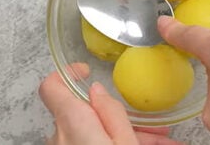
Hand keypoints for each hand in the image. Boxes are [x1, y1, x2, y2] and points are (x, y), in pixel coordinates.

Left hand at [39, 63, 182, 144]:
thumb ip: (111, 114)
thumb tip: (97, 92)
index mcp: (74, 124)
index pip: (53, 87)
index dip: (68, 74)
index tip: (88, 71)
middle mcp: (62, 138)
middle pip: (88, 116)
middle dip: (122, 119)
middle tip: (156, 129)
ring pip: (96, 136)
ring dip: (127, 138)